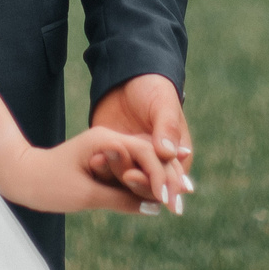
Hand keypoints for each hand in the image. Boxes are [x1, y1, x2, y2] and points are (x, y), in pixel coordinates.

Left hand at [0, 126, 183, 215]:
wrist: (19, 174)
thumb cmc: (48, 184)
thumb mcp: (86, 194)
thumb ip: (121, 198)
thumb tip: (152, 208)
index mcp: (106, 141)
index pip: (147, 155)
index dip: (163, 177)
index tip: (174, 200)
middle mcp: (109, 141)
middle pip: (149, 155)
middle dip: (168, 174)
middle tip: (187, 194)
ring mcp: (106, 149)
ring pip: (140, 161)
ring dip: (158, 177)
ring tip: (178, 194)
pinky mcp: (102, 159)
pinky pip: (129, 168)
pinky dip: (142, 181)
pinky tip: (154, 194)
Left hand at [89, 74, 193, 200]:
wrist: (125, 78)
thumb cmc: (152, 88)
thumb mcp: (163, 104)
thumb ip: (167, 128)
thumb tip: (168, 154)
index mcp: (174, 154)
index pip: (172, 180)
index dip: (165, 186)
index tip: (157, 191)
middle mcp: (153, 162)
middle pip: (150, 187)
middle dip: (140, 185)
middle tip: (128, 176)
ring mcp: (131, 161)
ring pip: (127, 182)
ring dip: (118, 177)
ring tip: (106, 164)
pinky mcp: (112, 157)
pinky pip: (107, 170)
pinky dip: (102, 168)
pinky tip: (94, 160)